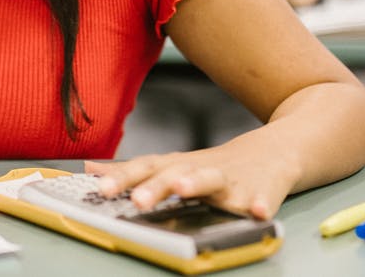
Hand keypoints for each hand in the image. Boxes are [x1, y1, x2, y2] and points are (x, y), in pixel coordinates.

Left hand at [84, 141, 300, 219]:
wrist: (274, 151)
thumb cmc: (214, 165)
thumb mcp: (173, 164)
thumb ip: (134, 171)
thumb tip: (91, 169)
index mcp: (178, 166)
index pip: (145, 168)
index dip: (122, 177)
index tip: (100, 189)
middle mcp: (201, 170)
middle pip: (175, 173)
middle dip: (155, 186)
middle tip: (136, 200)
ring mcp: (232, 181)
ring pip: (212, 179)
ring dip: (197, 182)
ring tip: (183, 189)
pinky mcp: (262, 191)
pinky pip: (263, 199)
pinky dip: (261, 204)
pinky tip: (257, 212)